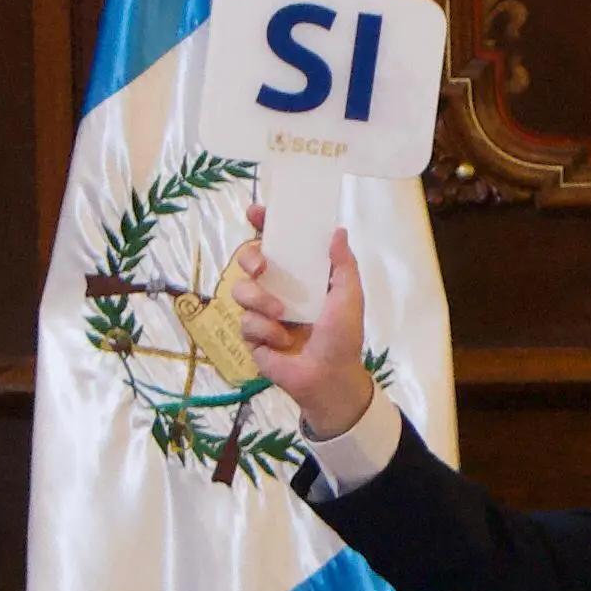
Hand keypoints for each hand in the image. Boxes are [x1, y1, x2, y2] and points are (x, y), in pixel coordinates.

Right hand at [231, 229, 378, 441]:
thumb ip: (344, 265)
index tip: (256, 212)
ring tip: (280, 315)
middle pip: (249, 260)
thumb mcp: (349, 297)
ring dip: (259, 300)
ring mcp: (262, 312)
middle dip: (249, 258)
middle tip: (261, 267)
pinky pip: (245, 321)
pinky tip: (281, 341)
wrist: (328, 377)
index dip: (265, 226)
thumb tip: (337, 230)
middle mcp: (278, 289)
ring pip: (241, 290)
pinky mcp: (252, 335)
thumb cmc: (343, 337)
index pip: (279, 244)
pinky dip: (264, 329)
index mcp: (301, 277)